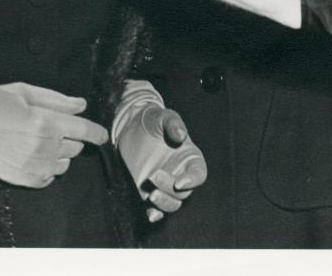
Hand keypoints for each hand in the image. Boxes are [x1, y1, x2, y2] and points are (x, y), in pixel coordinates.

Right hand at [0, 74, 108, 187]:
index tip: (102, 135)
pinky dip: (47, 168)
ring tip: (39, 141)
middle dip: (70, 137)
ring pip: (64, 164)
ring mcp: (33, 165)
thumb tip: (81, 105)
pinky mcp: (22, 179)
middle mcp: (44, 146)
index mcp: (47, 122)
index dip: (97, 133)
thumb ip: (57, 100)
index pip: (85, 131)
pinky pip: (48, 178)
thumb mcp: (26, 92)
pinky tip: (33, 155)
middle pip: (76, 148)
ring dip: (59, 153)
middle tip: (51, 127)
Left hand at [113, 80, 207, 221]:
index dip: (192, 181)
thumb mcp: (164, 117)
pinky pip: (156, 208)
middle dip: (169, 188)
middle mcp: (181, 174)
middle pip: (183, 192)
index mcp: (190, 159)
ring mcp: (166, 185)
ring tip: (151, 194)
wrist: (131, 127)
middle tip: (153, 175)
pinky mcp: (150, 191)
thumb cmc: (154, 120)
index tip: (179, 183)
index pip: (199, 174)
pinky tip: (150, 215)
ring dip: (164, 203)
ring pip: (172, 203)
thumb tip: (181, 136)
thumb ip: (173, 124)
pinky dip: (155, 214)